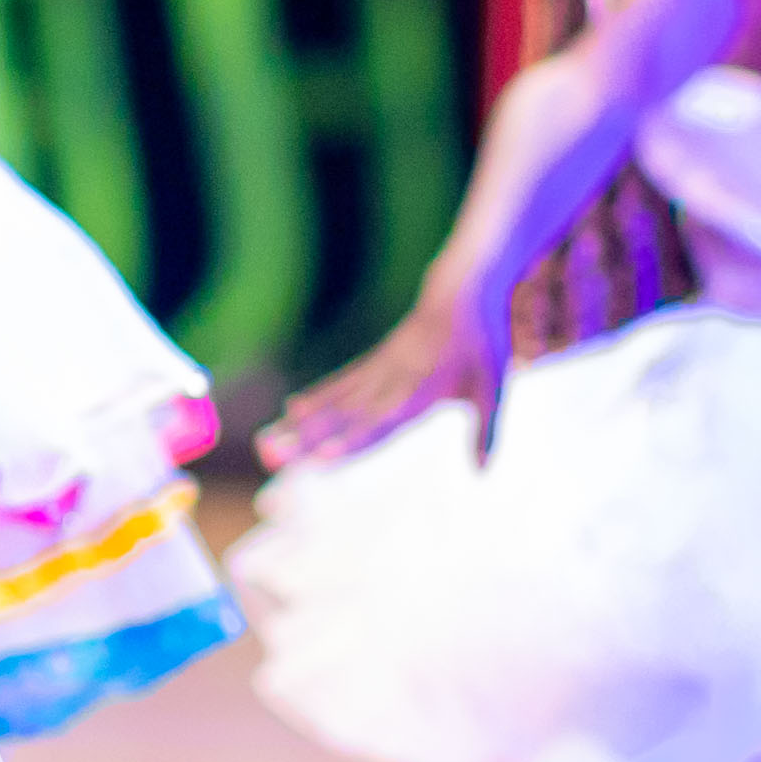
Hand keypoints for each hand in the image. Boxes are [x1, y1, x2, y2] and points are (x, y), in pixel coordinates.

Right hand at [271, 278, 509, 470]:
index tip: (320, 459)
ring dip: (299, 424)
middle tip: (271, 457)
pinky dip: (315, 397)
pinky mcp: (374, 361)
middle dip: (305, 439)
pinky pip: (340, 383)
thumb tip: (482, 472)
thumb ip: (486, 431)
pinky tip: (291, 411)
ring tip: (267, 442)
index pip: (379, 421)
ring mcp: (378, 369)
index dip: (349, 441)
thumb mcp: (492, 386)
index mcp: (420, 389)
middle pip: (342, 415)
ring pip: (333, 400)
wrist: (462, 288)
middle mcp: (390, 379)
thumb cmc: (483, 341)